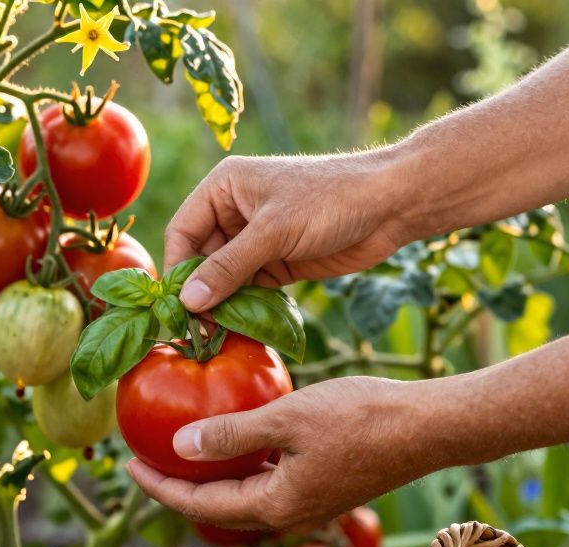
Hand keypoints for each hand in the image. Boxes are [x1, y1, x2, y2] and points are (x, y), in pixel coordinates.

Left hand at [126, 376, 454, 531]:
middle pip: (219, 508)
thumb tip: (180, 448)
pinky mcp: (327, 486)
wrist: (430, 427)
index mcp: (275, 506)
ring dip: (212, 476)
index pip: (201, 506)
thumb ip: (231, 434)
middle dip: (180, 486)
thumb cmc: (361, 418)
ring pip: (246, 496)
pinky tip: (237, 438)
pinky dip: (244, 466)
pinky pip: (270, 482)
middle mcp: (290, 515)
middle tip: (147, 460)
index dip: (160, 488)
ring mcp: (311, 503)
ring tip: (182, 450)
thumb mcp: (286, 418)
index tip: (129, 466)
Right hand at [164, 152, 410, 311]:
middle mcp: (235, 211)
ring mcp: (257, 239)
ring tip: (219, 335)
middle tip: (198, 330)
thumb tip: (188, 301)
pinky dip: (246, 308)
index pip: (182, 231)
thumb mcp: (274, 232)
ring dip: (223, 305)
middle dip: (200, 292)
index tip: (178, 306)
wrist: (391, 205)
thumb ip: (229, 267)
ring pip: (225, 278)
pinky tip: (243, 329)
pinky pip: (250, 290)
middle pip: (200, 259)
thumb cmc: (331, 200)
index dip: (177, 269)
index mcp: (224, 188)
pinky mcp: (278, 262)